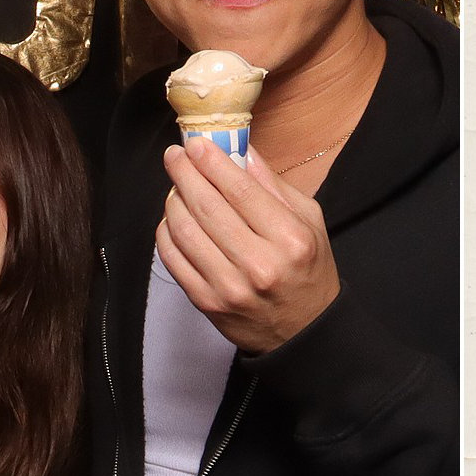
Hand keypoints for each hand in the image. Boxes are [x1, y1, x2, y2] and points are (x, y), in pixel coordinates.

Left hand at [158, 138, 341, 353]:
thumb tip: (241, 150)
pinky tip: (171, 218)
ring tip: (175, 186)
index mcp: (290, 239)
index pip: (241, 191)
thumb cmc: (307, 269)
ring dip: (173, 201)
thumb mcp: (308, 222)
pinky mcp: (206, 302)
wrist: (304, 331)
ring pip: (185, 232)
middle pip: (208, 208)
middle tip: (174, 155)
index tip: (196, 144)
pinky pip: (174, 259)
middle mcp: (259, 264)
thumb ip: (273, 186)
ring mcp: (229, 286)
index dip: (213, 163)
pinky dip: (166, 232)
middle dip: (185, 174)